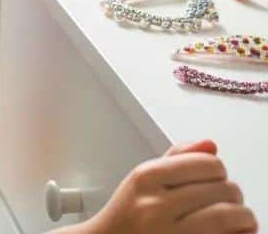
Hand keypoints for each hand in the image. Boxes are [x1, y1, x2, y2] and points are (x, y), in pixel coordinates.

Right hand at [74, 140, 256, 233]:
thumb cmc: (128, 217)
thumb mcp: (142, 181)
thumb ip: (175, 159)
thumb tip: (209, 145)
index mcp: (147, 178)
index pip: (206, 164)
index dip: (218, 171)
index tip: (217, 179)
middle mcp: (156, 205)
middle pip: (222, 189)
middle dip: (233, 196)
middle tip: (229, 201)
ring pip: (229, 216)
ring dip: (243, 218)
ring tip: (238, 220)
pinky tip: (232, 233)